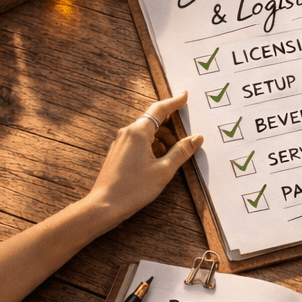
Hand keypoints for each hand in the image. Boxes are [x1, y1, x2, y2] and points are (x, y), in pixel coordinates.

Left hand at [86, 92, 203, 225]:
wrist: (105, 205)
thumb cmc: (133, 189)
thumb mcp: (164, 170)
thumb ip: (181, 151)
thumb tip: (196, 138)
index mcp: (138, 132)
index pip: (159, 110)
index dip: (174, 102)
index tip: (184, 96)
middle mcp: (127, 133)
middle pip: (155, 123)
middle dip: (171, 130)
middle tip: (185, 142)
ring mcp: (121, 143)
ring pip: (147, 135)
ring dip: (162, 142)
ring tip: (171, 161)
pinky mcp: (118, 153)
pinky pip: (139, 143)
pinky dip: (152, 149)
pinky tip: (157, 165)